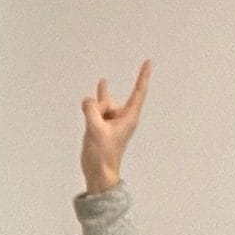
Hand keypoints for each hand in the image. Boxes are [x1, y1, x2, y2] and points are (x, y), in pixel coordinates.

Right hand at [79, 60, 149, 193]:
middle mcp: (121, 118)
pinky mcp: (101, 126)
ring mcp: (111, 122)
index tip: (148, 62)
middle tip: (98, 126)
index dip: (143, 76)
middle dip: (101, 105)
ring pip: (99, 106)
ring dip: (93, 112)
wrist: (98, 172)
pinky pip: (95, 111)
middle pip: (109, 101)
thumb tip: (87, 100)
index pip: (138, 92)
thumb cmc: (103, 154)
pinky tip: (86, 109)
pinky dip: (90, 112)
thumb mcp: (95, 129)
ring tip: (91, 126)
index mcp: (128, 118)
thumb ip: (91, 110)